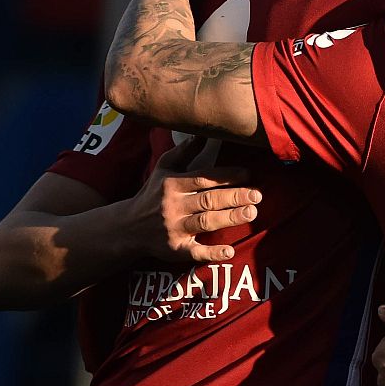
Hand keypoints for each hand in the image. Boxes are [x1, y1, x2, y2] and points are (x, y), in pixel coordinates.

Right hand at [128, 137, 259, 262]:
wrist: (127, 228)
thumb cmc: (153, 194)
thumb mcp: (164, 169)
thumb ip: (185, 152)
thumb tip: (205, 132)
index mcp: (173, 185)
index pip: (203, 178)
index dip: (226, 176)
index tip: (248, 174)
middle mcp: (173, 206)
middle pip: (208, 200)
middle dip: (234, 197)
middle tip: (258, 195)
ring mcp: (174, 228)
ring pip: (205, 222)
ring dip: (230, 218)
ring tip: (252, 213)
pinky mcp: (175, 249)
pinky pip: (195, 252)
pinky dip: (212, 253)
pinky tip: (230, 251)